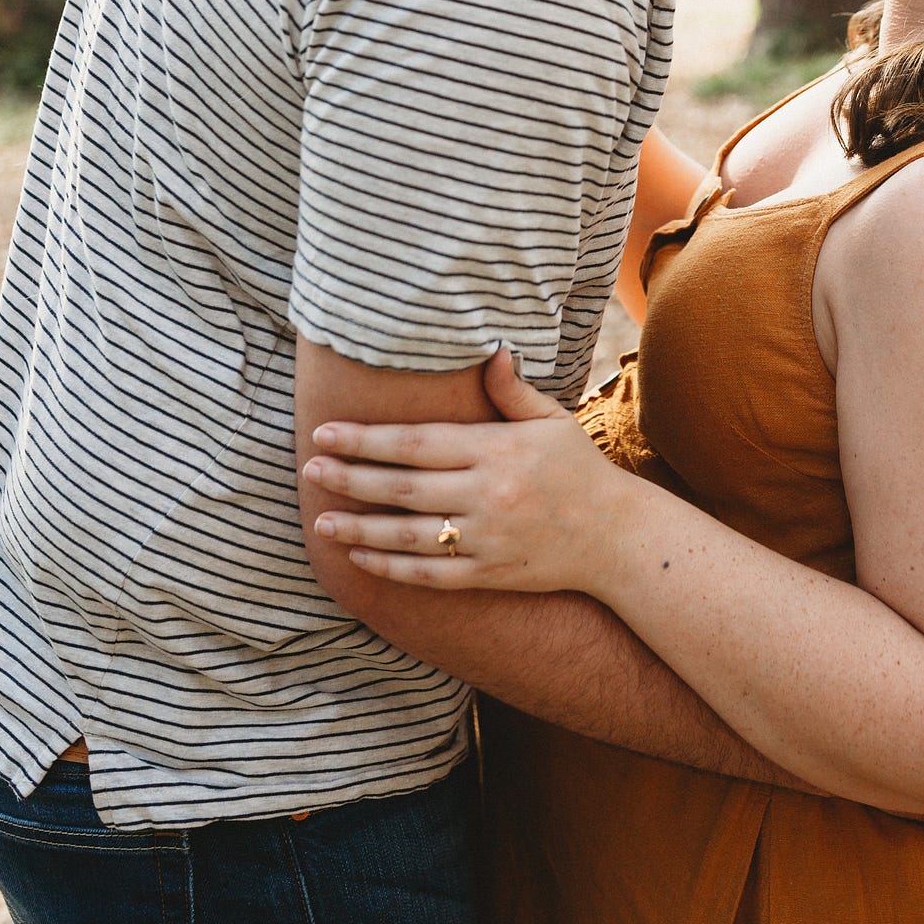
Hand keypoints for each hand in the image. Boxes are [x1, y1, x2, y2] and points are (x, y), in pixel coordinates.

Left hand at [303, 349, 632, 593]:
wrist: (616, 538)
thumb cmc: (579, 471)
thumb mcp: (551, 421)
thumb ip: (512, 392)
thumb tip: (490, 350)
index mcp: (497, 449)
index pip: (416, 442)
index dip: (366, 438)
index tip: (326, 432)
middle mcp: (487, 494)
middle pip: (401, 487)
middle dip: (349, 477)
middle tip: (308, 468)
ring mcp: (485, 539)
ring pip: (406, 534)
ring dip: (357, 528)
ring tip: (320, 519)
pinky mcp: (488, 574)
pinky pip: (428, 573)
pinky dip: (389, 565)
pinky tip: (359, 557)